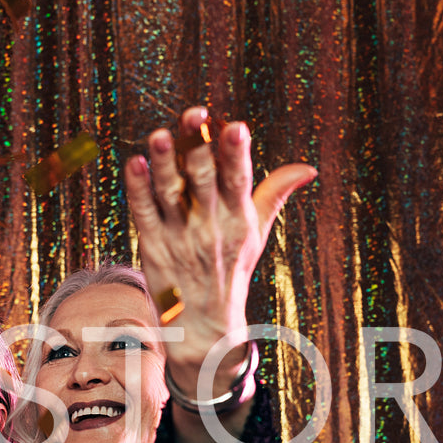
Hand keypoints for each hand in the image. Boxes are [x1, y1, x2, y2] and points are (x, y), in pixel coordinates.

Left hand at [126, 106, 315, 371]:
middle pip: (203, 181)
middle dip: (198, 147)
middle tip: (194, 115)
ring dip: (164, 163)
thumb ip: (275, 194)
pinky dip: (138, 189)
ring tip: (159, 135)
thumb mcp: (256, 233)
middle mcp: (210, 227)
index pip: (238, 181)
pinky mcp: (152, 245)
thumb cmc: (230, 270)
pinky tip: (134, 163)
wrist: (202, 327)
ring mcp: (178, 236)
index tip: (236, 126)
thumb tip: (308, 169)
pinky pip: (144, 213)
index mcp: (238, 219)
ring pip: (169, 194)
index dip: (236, 153)